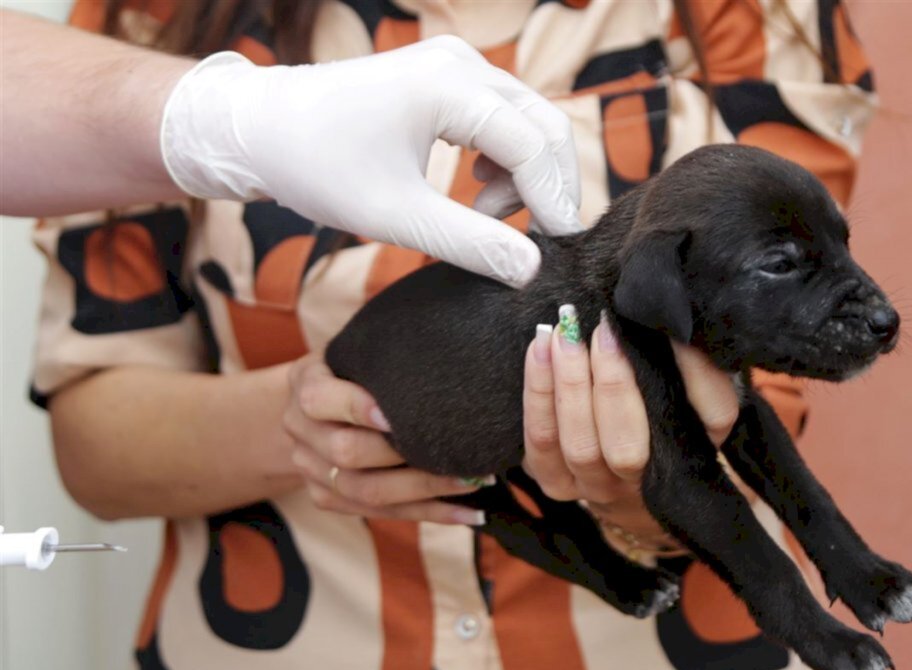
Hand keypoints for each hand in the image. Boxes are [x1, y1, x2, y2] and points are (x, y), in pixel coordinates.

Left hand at [161, 36, 581, 287]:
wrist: (258, 127)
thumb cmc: (316, 165)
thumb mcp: (396, 215)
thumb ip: (470, 243)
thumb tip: (530, 271)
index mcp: (449, 87)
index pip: (532, 145)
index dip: (553, 200)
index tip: (559, 249)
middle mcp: (460, 63)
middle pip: (542, 124)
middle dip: (548, 185)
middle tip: (537, 240)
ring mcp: (452, 64)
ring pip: (524, 120)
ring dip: (522, 173)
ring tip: (484, 214)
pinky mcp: (442, 76)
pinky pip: (499, 115)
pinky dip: (502, 156)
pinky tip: (475, 187)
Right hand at [283, 354, 488, 524]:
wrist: (315, 404)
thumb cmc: (355, 367)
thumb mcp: (358, 349)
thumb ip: (384, 351)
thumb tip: (446, 342)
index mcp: (306, 385)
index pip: (320, 400)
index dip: (356, 408)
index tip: (395, 414)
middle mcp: (300, 430)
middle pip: (345, 452)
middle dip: (402, 455)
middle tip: (457, 451)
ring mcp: (310, 469)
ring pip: (365, 492)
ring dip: (425, 490)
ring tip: (473, 481)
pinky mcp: (328, 498)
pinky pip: (380, 514)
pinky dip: (428, 513)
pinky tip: (468, 512)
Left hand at [522, 307, 738, 536]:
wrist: (625, 481)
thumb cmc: (659, 421)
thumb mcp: (693, 399)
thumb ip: (697, 367)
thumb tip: (675, 329)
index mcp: (691, 456)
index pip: (708, 420)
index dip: (690, 375)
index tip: (662, 330)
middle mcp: (643, 483)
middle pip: (627, 450)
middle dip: (612, 384)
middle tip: (603, 330)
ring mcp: (594, 487)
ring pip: (580, 445)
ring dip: (570, 384)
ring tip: (566, 334)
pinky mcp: (553, 481)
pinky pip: (541, 441)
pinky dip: (538, 392)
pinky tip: (540, 348)